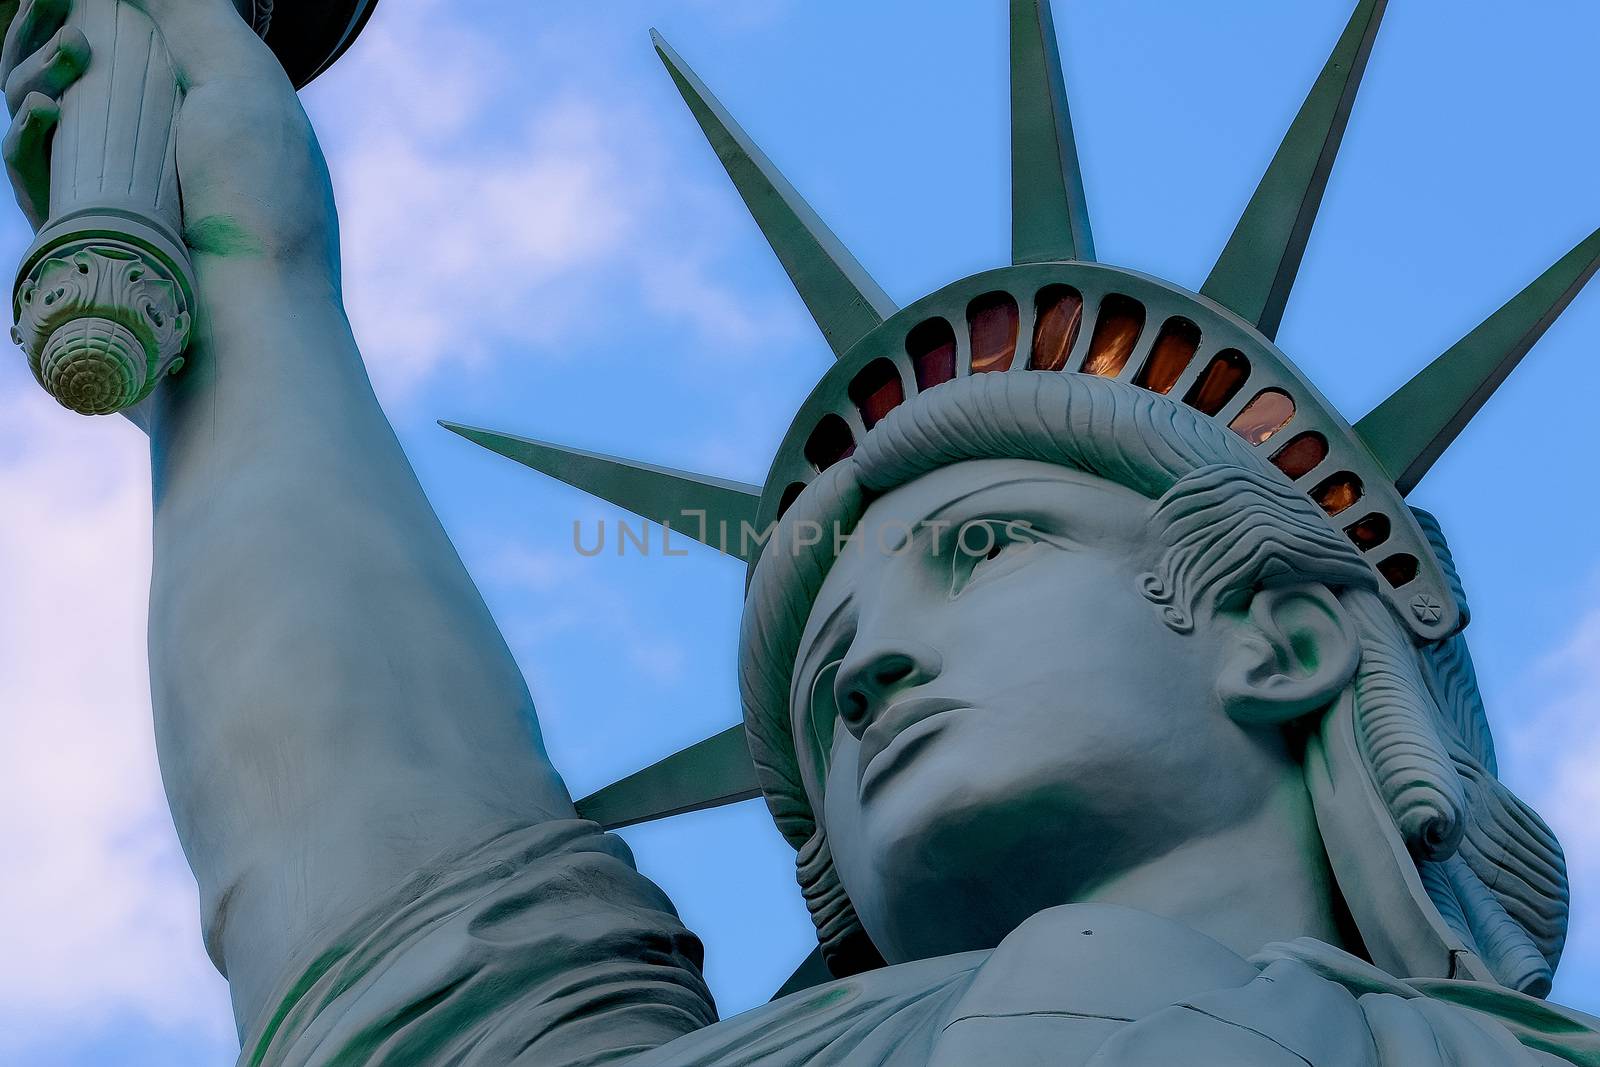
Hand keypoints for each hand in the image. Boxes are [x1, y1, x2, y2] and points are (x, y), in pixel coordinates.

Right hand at [1, 0, 339, 271]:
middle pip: (73, 81)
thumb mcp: (243, 81)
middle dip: (45, 32)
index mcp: (209, 121)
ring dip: (32, 71)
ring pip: (42, 124)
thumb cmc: (260, 202)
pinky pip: (32, 179)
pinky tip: (39, 111)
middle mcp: (164, 163)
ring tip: (63, 60)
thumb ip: (195, 15)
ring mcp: (120, 206)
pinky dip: (23, 137)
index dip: (86, 12)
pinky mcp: (80, 246)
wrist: (249, 322)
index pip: (132, 52)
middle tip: (53, 15)